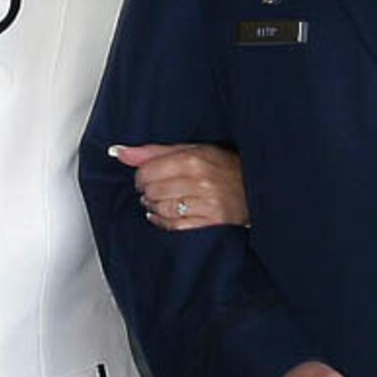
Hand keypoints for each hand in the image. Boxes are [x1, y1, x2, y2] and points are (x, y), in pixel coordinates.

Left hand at [111, 143, 248, 230]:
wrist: (258, 187)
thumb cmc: (224, 166)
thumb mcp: (194, 150)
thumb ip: (154, 151)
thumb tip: (118, 152)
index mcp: (195, 159)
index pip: (148, 171)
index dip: (142, 175)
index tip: (147, 175)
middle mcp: (201, 182)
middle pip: (152, 190)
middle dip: (148, 190)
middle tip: (156, 188)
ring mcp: (207, 205)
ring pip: (161, 209)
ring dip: (155, 206)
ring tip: (162, 200)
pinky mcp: (211, 224)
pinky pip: (174, 226)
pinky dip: (163, 221)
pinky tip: (166, 214)